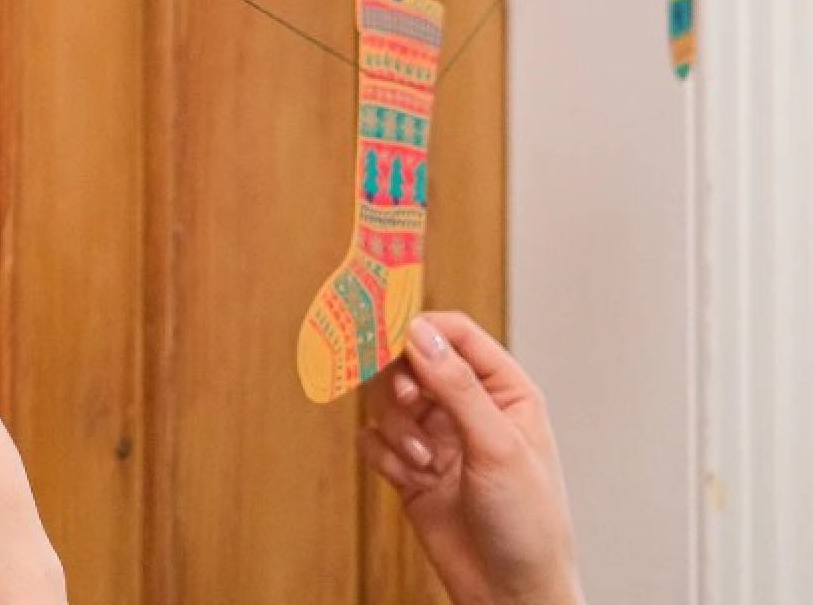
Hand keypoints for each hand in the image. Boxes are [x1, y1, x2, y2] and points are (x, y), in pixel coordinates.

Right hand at [360, 312, 583, 604]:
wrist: (511, 597)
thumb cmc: (530, 527)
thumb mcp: (499, 448)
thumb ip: (458, 386)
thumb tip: (419, 332)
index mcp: (503, 391)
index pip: (453, 333)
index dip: (418, 327)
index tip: (387, 331)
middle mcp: (467, 406)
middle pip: (410, 360)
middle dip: (401, 380)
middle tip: (407, 400)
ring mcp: (437, 436)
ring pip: (388, 398)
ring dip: (396, 425)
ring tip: (421, 459)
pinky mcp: (411, 466)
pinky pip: (375, 439)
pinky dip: (385, 454)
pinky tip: (410, 478)